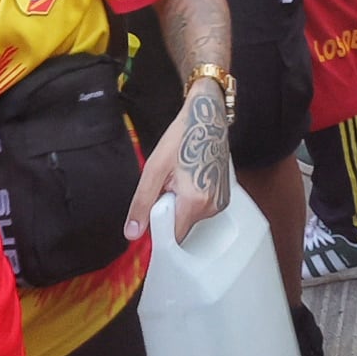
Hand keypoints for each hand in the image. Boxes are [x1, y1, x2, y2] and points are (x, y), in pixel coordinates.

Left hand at [124, 83, 230, 243]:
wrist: (207, 118)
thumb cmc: (183, 136)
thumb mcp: (154, 169)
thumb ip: (142, 203)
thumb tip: (133, 231)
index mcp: (194, 201)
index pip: (172, 237)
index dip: (157, 226)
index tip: (151, 212)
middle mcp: (212, 206)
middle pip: (180, 226)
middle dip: (168, 210)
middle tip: (166, 184)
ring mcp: (220, 202)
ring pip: (189, 217)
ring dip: (179, 203)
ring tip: (179, 177)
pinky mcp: (223, 197)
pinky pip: (200, 208)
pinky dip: (191, 198)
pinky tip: (190, 177)